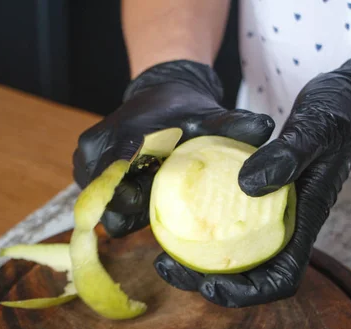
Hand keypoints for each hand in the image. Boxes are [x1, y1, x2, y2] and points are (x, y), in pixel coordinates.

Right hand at [73, 60, 274, 237]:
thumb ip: (233, 124)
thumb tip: (264, 127)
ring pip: (102, 205)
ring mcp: (86, 163)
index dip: (134, 199)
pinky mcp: (86, 173)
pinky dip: (123, 204)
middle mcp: (95, 150)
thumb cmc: (184, 110)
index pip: (118, 176)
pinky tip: (144, 198)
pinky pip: (101, 202)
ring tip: (153, 203)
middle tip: (158, 207)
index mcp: (122, 136)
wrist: (159, 95)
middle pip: (106, 198)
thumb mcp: (209, 116)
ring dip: (127, 210)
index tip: (152, 206)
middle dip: (132, 209)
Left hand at [155, 43, 350, 306]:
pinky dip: (202, 226)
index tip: (210, 286)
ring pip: (233, 251)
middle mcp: (285, 224)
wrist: (348, 102)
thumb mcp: (315, 130)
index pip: (281, 279)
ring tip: (160, 251)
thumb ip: (287, 157)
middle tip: (165, 265)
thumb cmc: (340, 115)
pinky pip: (228, 219)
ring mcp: (272, 211)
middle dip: (206, 280)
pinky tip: (174, 213)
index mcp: (304, 221)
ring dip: (197, 259)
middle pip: (247, 273)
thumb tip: (246, 185)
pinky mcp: (260, 193)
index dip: (246, 293)